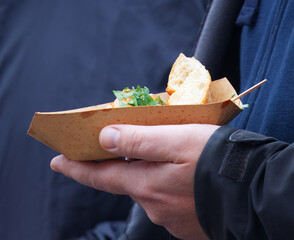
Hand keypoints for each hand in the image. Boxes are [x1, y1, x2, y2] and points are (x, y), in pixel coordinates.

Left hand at [50, 124, 218, 239]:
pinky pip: (168, 200)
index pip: (100, 176)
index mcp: (146, 184)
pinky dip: (168, 186)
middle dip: (121, 167)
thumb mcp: (175, 139)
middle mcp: (153, 205)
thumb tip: (105, 139)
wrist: (255, 191)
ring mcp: (171, 217)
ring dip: (150, 175)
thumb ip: (137, 140)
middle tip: (124, 150)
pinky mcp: (187, 222)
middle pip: (127, 182)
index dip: (76, 168)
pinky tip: (184, 178)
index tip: (57, 161)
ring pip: (150, 190)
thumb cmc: (215, 160)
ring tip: (166, 160)